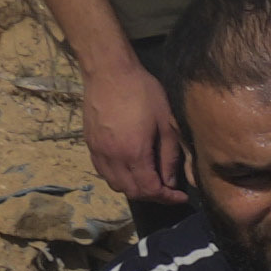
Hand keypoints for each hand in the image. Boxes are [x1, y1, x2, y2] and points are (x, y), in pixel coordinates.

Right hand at [81, 53, 172, 214]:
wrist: (109, 71)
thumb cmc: (142, 92)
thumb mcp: (165, 123)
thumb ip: (169, 156)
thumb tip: (170, 182)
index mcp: (134, 153)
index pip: (150, 189)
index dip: (167, 198)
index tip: (180, 197)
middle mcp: (112, 158)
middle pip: (131, 192)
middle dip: (152, 196)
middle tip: (167, 190)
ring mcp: (98, 152)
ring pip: (115, 185)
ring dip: (134, 189)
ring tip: (150, 181)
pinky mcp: (89, 144)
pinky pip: (103, 172)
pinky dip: (118, 178)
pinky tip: (130, 170)